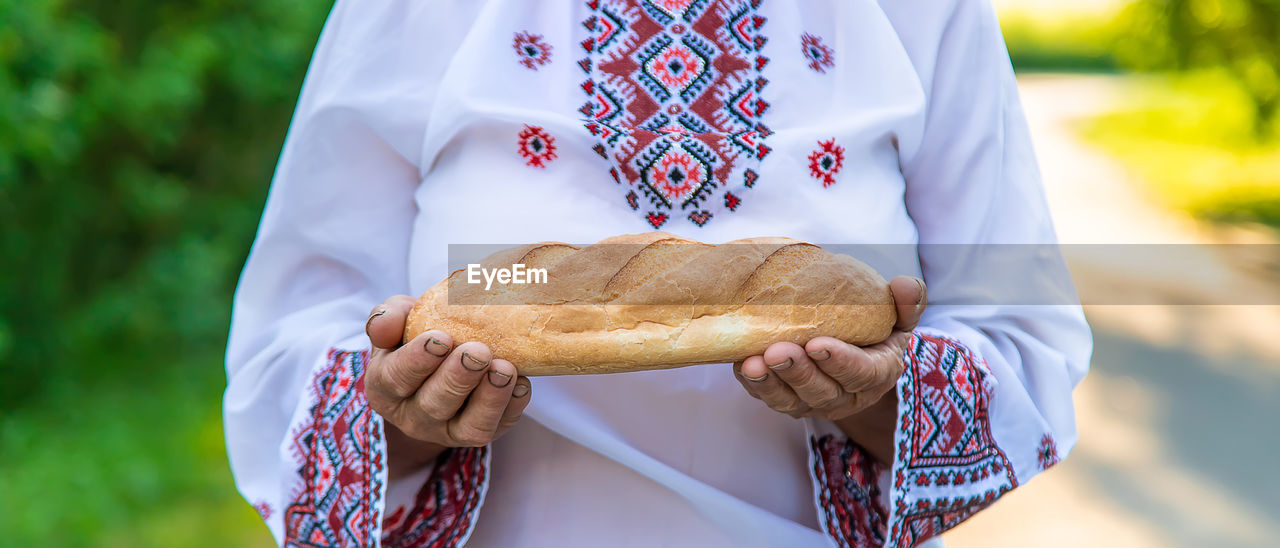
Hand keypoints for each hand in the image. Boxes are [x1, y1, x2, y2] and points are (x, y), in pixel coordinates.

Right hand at [364, 295, 531, 477]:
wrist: (442, 361)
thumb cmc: (416, 338)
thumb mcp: (398, 323)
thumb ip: (387, 318)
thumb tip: (384, 324)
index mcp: (384, 388)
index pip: (395, 379)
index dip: (417, 360)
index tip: (442, 338)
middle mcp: (413, 417)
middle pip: (433, 405)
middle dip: (458, 378)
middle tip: (478, 351)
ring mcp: (449, 430)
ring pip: (469, 426)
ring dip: (490, 398)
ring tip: (505, 369)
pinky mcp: (480, 432)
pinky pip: (499, 426)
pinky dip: (513, 406)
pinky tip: (521, 383)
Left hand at [733, 276, 926, 459]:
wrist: (855, 352)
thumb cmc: (877, 330)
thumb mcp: (899, 316)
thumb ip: (907, 302)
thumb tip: (904, 284)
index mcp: (878, 373)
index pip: (862, 374)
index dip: (840, 362)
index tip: (818, 344)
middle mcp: (847, 396)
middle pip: (822, 392)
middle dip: (798, 373)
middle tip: (777, 352)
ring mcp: (815, 403)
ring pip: (791, 401)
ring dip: (770, 384)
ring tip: (752, 363)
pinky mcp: (788, 401)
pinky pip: (768, 397)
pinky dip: (753, 385)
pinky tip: (740, 364)